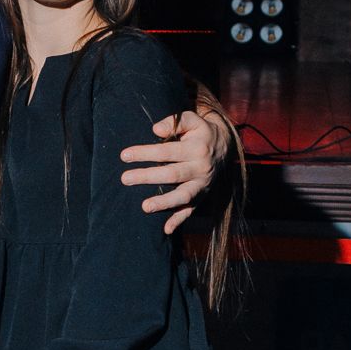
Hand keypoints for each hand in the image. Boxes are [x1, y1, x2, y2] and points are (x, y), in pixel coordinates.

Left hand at [120, 108, 231, 234]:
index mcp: (197, 148)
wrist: (225, 146)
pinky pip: (191, 210)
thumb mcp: (192, 120)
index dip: (145, 153)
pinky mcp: (201, 196)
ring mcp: (202, 184)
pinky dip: (179, 220)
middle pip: (172, 174)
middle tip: (125, 178)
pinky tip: (166, 229)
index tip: (124, 155)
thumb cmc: (199, 132)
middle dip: (147, 177)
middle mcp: (200, 168)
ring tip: (144, 207)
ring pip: (183, 196)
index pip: (167, 151)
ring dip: (164, 202)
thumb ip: (175, 122)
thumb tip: (156, 130)